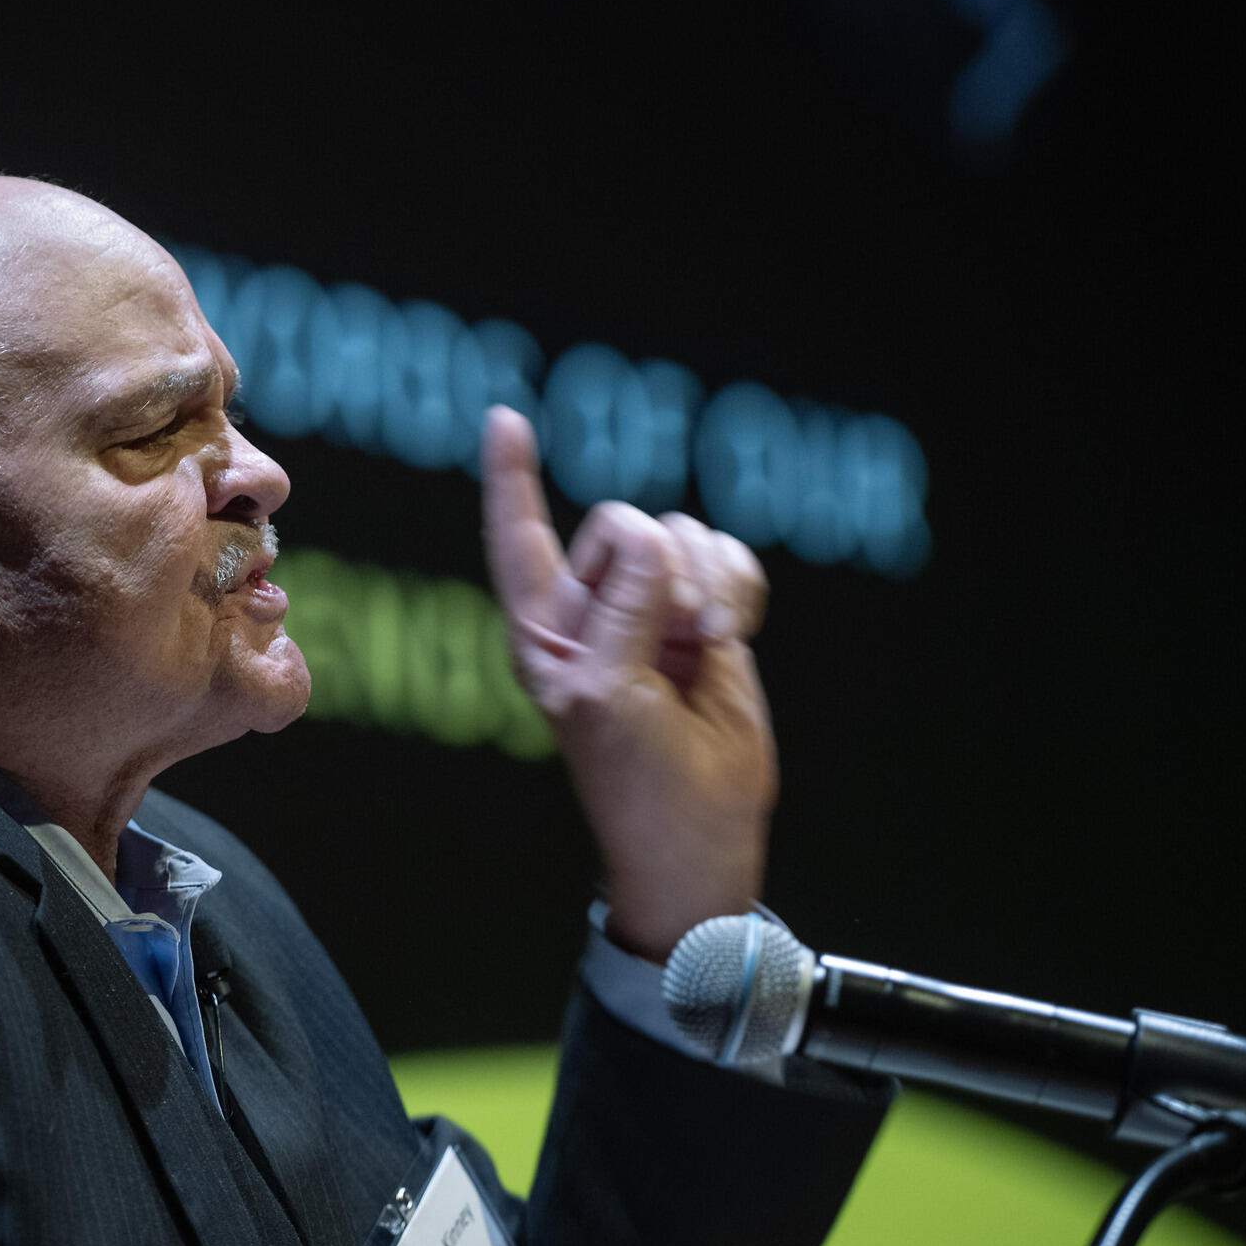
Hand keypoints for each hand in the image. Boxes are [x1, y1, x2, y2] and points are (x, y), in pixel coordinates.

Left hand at [479, 405, 775, 960]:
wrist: (706, 825)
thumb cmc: (638, 777)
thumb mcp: (611, 692)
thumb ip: (625, 607)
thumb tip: (650, 533)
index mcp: (543, 631)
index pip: (519, 540)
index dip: (511, 479)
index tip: (503, 419)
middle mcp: (592, 610)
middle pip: (621, 524)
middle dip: (659, 567)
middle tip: (675, 632)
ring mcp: (651, 609)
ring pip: (681, 534)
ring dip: (707, 581)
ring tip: (707, 642)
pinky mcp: (707, 613)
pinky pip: (728, 554)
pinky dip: (741, 585)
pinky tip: (733, 634)